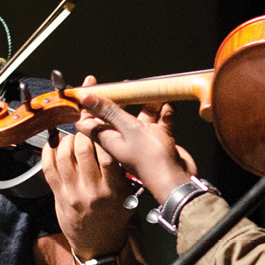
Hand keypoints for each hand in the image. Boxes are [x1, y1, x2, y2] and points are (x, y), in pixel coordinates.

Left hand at [40, 78, 140, 260]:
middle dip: (84, 130)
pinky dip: (49, 151)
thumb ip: (123, 173)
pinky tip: (54, 142)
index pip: (107, 153)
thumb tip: (118, 143)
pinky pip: (48, 168)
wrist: (98, 246)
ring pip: (64, 155)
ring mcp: (72, 193)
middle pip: (83, 149)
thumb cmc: (116, 219)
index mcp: (113, 189)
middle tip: (86, 120)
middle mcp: (92, 190)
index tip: (101, 118)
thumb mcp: (128, 197)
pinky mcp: (58, 195)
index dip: (102, 131)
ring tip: (73, 134)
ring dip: (67, 138)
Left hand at [76, 87, 196, 203]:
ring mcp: (140, 139)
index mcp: (108, 138)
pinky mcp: (157, 139)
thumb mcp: (129, 129)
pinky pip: (158, 121)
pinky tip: (168, 107)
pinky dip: (164, 113)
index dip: (87, 102)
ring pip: (139, 115)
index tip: (91, 85)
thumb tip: (87, 98)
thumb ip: (110, 111)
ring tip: (151, 92)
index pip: (88, 119)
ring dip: (147, 104)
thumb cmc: (152, 160)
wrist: (177, 179)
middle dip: (120, 97)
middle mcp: (122, 138)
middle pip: (115, 113)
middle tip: (124, 85)